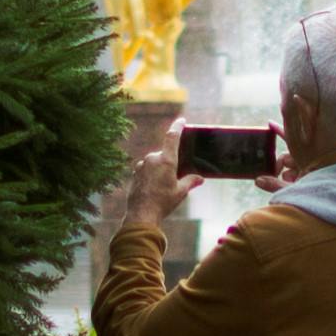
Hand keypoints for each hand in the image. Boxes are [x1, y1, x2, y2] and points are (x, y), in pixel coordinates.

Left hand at [111, 116, 185, 235]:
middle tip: (175, 177)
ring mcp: (142, 165)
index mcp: (166, 160)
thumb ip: (190, 182)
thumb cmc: (163, 203)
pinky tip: (154, 189)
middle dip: (170, 162)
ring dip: (160, 170)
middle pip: (165, 154)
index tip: (182, 120)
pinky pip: (146, 169)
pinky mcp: (135, 173)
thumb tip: (200, 179)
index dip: (177, 127)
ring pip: (155, 162)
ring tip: (163, 187)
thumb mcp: (180, 192)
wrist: (141, 215)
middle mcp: (152, 159)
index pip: (172, 137)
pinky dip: (151, 175)